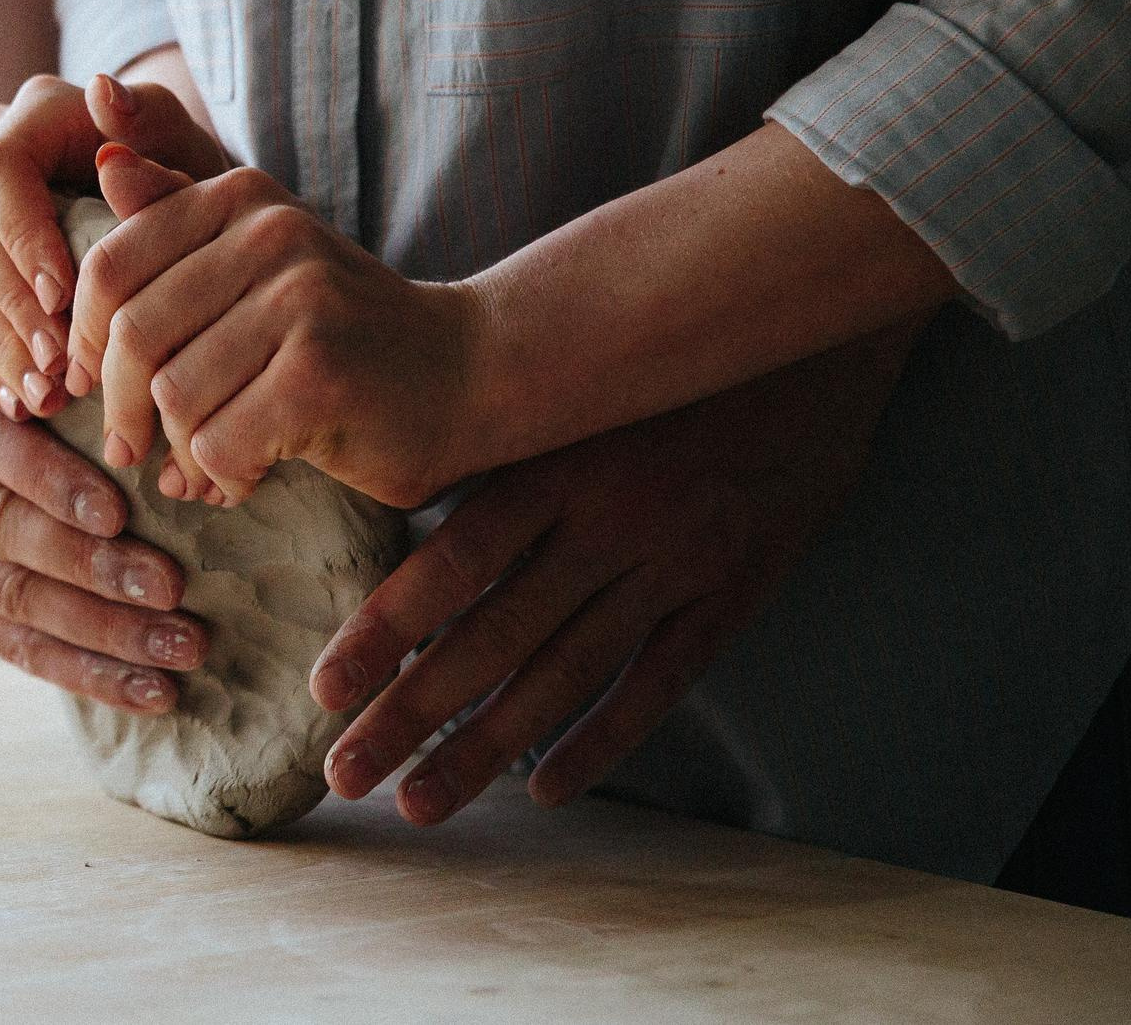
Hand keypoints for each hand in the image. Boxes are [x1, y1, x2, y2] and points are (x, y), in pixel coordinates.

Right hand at [0, 58, 229, 423]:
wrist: (187, 233)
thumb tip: (102, 92)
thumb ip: (156, 137)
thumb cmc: (196, 197)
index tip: (63, 298)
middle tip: (56, 365)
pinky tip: (22, 404)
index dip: (21, 238)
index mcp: (37, 113)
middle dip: (10, 306)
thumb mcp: (194, 167)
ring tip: (45, 397)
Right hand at [0, 343, 207, 711]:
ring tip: (179, 647)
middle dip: (92, 566)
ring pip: (9, 596)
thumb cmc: (14, 364)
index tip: (121, 514)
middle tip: (172, 589)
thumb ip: (61, 370)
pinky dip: (85, 670)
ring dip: (102, 630)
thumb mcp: (24, 346)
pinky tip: (148, 689)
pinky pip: (11, 644)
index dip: (51, 481)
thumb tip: (147, 412)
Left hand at [69, 147, 486, 509]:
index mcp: (241, 199)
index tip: (87, 383)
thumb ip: (175, 213)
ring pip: (172, 395)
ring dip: (178, 450)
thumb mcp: (254, 260)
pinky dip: (221, 475)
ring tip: (202, 466)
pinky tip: (246, 478)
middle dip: (119, 407)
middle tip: (128, 450)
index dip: (81, 337)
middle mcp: (271, 235)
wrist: (466, 375)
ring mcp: (301, 301)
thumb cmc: (339, 327)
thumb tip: (103, 158)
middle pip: (133, 334)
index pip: (111, 266)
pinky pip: (218, 441)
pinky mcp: (321, 375)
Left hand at [307, 326, 920, 824]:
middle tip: (341, 775)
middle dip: (410, 713)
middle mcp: (612, 517)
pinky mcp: (735, 589)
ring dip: (488, 746)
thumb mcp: (565, 378)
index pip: (452, 562)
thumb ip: (487, 440)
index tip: (324, 690)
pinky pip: (659, 682)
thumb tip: (378, 483)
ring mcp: (678, 559)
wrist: (806, 331)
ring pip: (566, 674)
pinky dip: (601, 741)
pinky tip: (544, 790)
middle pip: (495, 636)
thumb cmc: (654, 354)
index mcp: (554, 459)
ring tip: (418, 800)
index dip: (385, 632)